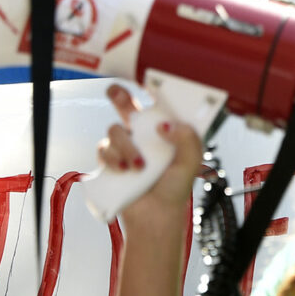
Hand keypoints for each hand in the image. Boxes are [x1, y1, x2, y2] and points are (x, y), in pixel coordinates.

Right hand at [97, 83, 202, 219]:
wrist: (155, 217)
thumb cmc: (174, 189)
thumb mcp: (190, 163)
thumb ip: (187, 140)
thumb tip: (166, 125)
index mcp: (163, 129)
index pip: (155, 102)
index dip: (149, 86)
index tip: (145, 77)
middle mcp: (142, 134)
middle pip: (125, 105)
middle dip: (118, 94)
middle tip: (116, 93)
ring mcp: (125, 146)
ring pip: (115, 130)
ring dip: (126, 146)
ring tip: (139, 165)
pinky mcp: (111, 161)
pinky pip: (103, 149)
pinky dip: (113, 158)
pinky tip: (124, 170)